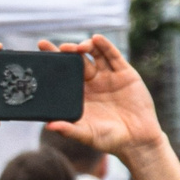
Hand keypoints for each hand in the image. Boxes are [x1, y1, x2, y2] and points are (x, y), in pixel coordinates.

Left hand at [39, 36, 179, 179]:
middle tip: (60, 48)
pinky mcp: (125, 74)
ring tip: (79, 47)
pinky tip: (97, 38)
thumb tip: (48, 126)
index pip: (62, 74)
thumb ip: (69, 130)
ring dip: (85, 46)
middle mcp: (91, 82)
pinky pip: (113, 57)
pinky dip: (105, 46)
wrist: (138, 140)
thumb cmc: (109, 139)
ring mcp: (108, 76)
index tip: (41, 49)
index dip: (53, 61)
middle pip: (76, 60)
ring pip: (94, 54)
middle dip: (67, 52)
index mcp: (78, 94)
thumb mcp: (87, 135)